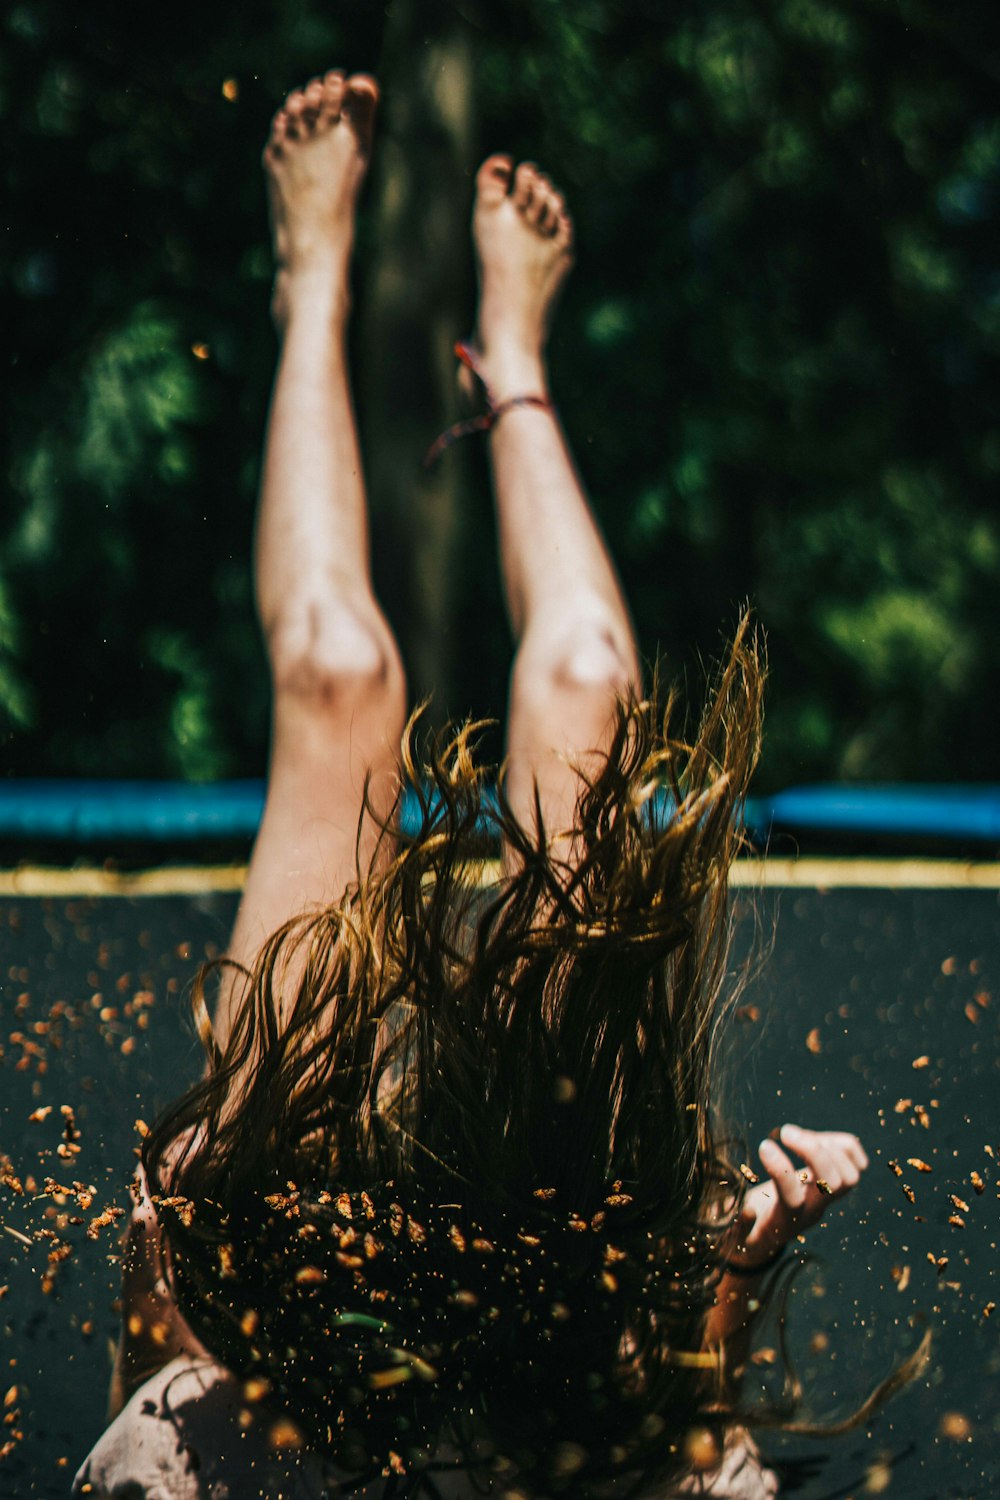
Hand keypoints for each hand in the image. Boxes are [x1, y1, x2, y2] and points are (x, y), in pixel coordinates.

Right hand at [726, 1124, 868, 1270]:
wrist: (769, 1238)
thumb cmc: (749, 1233)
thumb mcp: (736, 1238)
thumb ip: (738, 1227)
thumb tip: (748, 1210)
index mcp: (785, 1222)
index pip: (794, 1198)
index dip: (781, 1170)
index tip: (764, 1146)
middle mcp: (812, 1210)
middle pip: (833, 1184)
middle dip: (813, 1151)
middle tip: (785, 1131)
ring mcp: (829, 1199)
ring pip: (850, 1175)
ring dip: (826, 1145)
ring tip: (795, 1134)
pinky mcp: (837, 1186)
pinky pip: (858, 1165)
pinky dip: (844, 1145)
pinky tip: (817, 1137)